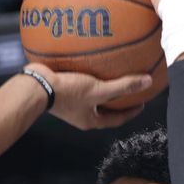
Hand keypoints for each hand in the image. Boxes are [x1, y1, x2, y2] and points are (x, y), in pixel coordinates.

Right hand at [29, 63, 150, 129]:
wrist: (36, 86)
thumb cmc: (68, 93)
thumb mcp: (99, 90)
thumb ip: (123, 87)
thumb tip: (148, 82)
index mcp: (91, 121)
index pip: (117, 119)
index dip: (131, 112)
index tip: (141, 103)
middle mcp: (81, 114)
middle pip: (105, 109)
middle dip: (117, 101)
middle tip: (130, 90)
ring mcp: (70, 103)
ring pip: (91, 96)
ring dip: (102, 87)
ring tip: (113, 75)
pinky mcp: (62, 89)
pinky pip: (80, 83)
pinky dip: (88, 75)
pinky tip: (92, 63)